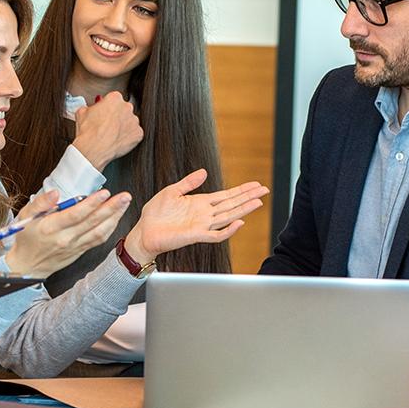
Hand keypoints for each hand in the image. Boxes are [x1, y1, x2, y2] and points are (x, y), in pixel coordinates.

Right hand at [2, 189, 129, 276]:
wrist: (27, 265)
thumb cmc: (27, 238)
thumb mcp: (25, 216)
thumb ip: (41, 202)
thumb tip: (55, 193)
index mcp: (50, 228)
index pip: (75, 215)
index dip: (91, 204)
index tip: (104, 193)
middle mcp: (65, 238)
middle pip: (92, 222)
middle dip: (111, 208)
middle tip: (124, 196)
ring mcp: (74, 246)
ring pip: (99, 232)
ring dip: (114, 217)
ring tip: (124, 204)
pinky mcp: (80, 251)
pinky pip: (98, 240)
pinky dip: (109, 228)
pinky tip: (116, 218)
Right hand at [71, 92, 142, 169]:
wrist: (94, 148)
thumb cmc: (88, 131)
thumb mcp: (81, 112)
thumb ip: (88, 107)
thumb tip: (88, 110)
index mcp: (114, 98)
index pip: (113, 98)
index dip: (107, 107)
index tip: (104, 112)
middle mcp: (127, 107)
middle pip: (123, 109)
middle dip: (116, 116)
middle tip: (107, 124)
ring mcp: (134, 121)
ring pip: (130, 121)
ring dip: (123, 126)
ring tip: (111, 134)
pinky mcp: (138, 134)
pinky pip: (135, 134)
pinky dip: (128, 137)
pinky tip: (118, 140)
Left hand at [125, 169, 268, 264]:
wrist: (144, 232)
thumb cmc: (155, 214)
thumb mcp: (172, 191)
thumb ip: (189, 182)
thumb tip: (204, 172)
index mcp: (200, 203)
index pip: (226, 195)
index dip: (241, 190)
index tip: (255, 184)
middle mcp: (205, 214)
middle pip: (232, 204)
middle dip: (248, 197)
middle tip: (265, 190)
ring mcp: (202, 225)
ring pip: (228, 216)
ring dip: (243, 210)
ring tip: (258, 202)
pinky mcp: (196, 235)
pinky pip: (216, 234)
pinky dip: (228, 230)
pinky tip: (239, 222)